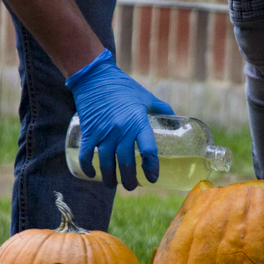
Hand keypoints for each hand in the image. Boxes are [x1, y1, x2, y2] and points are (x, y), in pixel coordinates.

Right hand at [65, 49, 174, 190]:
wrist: (95, 77)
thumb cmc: (124, 87)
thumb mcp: (147, 97)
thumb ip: (163, 109)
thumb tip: (177, 122)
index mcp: (138, 122)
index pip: (149, 150)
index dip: (151, 167)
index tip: (153, 178)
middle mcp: (121, 129)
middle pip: (127, 162)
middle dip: (130, 179)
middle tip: (133, 186)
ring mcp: (103, 132)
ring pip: (107, 163)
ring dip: (110, 178)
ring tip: (114, 185)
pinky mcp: (88, 131)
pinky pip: (86, 154)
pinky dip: (88, 167)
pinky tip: (92, 174)